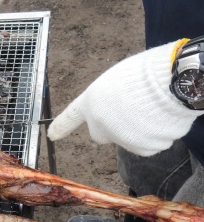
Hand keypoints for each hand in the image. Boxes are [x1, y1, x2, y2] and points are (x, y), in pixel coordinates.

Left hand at [47, 41, 203, 155]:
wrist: (169, 82)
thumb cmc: (145, 74)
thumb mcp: (116, 80)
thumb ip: (109, 101)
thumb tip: (119, 114)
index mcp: (91, 101)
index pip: (71, 116)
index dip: (61, 126)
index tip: (51, 135)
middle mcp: (100, 123)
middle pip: (103, 135)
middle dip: (114, 128)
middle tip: (134, 111)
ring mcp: (120, 138)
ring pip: (131, 141)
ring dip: (140, 131)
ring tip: (152, 110)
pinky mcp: (142, 147)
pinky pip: (150, 145)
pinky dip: (157, 136)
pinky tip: (162, 119)